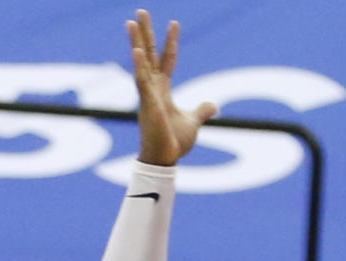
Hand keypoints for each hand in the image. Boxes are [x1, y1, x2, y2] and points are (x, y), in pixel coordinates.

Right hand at [128, 10, 215, 165]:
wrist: (165, 161)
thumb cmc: (174, 144)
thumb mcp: (193, 123)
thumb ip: (201, 111)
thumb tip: (214, 105)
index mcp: (162, 91)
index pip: (167, 60)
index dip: (171, 41)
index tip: (174, 22)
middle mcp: (153, 88)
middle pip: (149, 54)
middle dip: (145, 32)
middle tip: (140, 11)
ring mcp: (148, 94)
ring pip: (141, 62)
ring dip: (136, 41)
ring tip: (131, 21)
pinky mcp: (147, 103)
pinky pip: (141, 81)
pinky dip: (139, 65)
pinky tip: (137, 50)